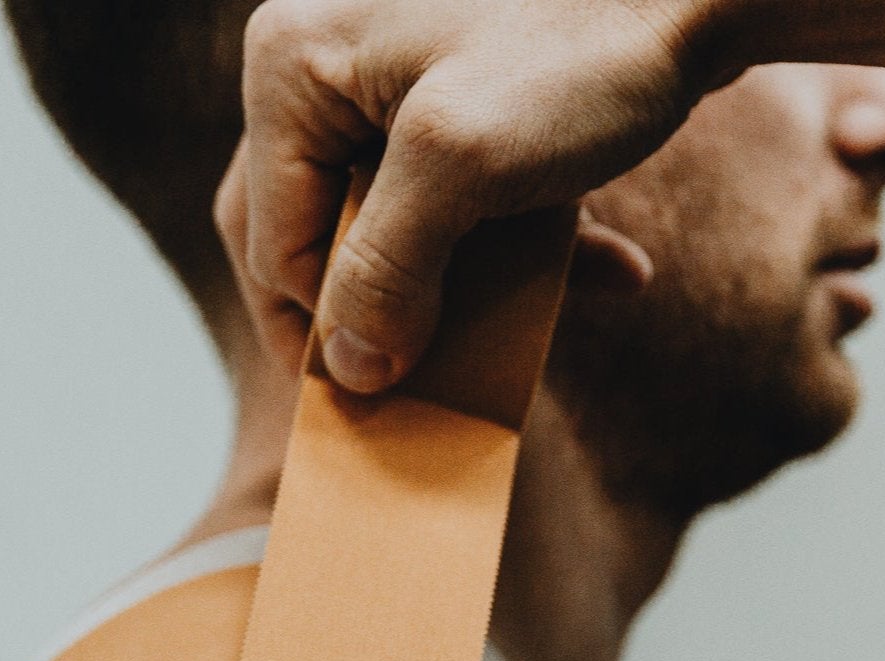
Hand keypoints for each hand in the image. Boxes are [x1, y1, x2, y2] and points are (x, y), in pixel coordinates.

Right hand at [224, 0, 721, 388]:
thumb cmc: (581, 42)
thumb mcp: (461, 167)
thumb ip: (386, 273)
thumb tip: (351, 371)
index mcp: (295, 67)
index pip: (273, 241)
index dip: (325, 331)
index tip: (382, 395)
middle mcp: (330, 58)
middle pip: (316, 229)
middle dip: (379, 309)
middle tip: (420, 379)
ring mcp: (399, 67)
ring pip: (394, 218)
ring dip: (461, 284)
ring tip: (530, 322)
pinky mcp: (472, 80)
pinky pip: (464, 187)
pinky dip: (526, 237)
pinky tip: (611, 268)